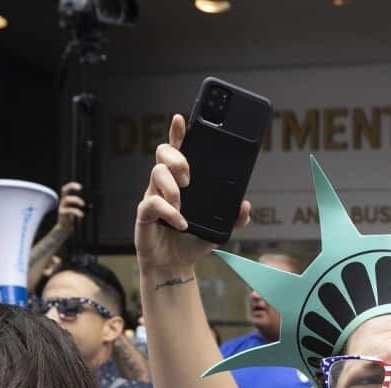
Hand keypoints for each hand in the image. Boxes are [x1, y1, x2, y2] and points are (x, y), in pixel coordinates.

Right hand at [54, 181, 85, 234]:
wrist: (65, 229)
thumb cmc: (74, 219)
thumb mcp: (79, 211)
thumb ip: (84, 207)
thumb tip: (94, 205)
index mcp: (67, 199)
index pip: (67, 188)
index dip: (72, 185)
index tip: (81, 186)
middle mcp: (63, 201)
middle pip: (64, 190)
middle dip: (71, 187)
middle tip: (80, 189)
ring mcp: (62, 207)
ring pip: (67, 199)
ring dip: (76, 199)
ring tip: (83, 204)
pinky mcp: (62, 213)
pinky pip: (69, 210)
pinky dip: (76, 211)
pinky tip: (81, 215)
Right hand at [134, 113, 250, 274]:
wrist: (176, 265)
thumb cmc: (193, 239)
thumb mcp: (221, 228)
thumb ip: (235, 217)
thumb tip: (245, 206)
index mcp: (182, 180)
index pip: (180, 150)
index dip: (178, 133)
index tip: (181, 119)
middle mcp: (166, 184)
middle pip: (163, 154)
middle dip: (177, 158)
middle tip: (189, 177)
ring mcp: (153, 196)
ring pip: (156, 173)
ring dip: (172, 187)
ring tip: (183, 205)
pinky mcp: (145, 214)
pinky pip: (151, 204)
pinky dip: (169, 212)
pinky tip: (181, 222)